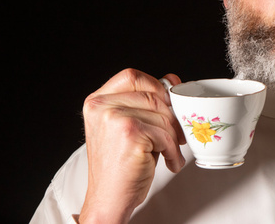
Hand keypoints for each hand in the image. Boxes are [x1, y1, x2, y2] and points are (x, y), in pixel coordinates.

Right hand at [79, 69, 185, 223]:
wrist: (109, 199)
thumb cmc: (121, 164)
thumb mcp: (129, 125)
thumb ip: (145, 101)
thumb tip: (172, 80)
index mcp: (97, 100)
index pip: (132, 76)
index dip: (156, 85)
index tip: (169, 101)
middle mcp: (101, 106)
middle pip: (154, 96)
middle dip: (172, 117)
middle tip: (177, 135)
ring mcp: (114, 118)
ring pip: (163, 115)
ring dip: (173, 137)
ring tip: (169, 152)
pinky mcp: (130, 133)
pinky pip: (165, 134)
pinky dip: (172, 151)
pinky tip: (169, 161)